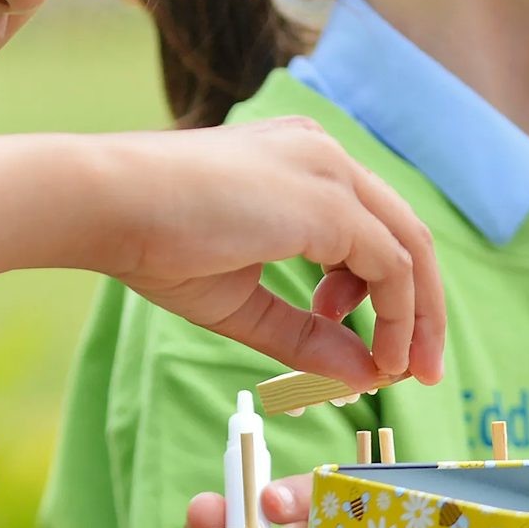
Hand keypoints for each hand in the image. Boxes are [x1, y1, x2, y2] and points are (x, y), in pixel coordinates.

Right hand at [0, 120, 443, 390]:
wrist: (107, 203)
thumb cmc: (153, 240)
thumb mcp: (242, 297)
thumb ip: (304, 332)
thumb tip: (364, 374)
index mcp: (298, 158)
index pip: (370, 221)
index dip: (384, 287)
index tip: (368, 342)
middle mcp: (323, 153)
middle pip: (406, 230)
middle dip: (421, 307)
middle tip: (418, 368)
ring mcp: (329, 171)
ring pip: (411, 246)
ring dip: (418, 317)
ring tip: (401, 370)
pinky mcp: (328, 201)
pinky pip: (392, 266)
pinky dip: (398, 316)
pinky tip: (380, 357)